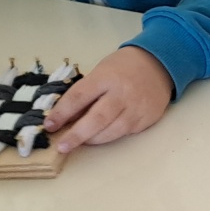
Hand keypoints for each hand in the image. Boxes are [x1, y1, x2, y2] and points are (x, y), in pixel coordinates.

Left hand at [44, 46, 174, 152]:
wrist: (159, 64)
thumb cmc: (122, 67)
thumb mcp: (101, 71)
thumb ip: (86, 93)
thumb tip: (66, 117)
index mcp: (105, 77)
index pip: (79, 97)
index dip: (62, 113)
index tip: (50, 125)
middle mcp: (121, 94)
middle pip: (96, 119)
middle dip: (76, 135)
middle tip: (62, 146)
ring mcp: (136, 108)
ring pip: (111, 131)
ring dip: (92, 139)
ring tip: (80, 142)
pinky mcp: (146, 119)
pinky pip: (125, 132)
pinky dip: (109, 136)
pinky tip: (101, 136)